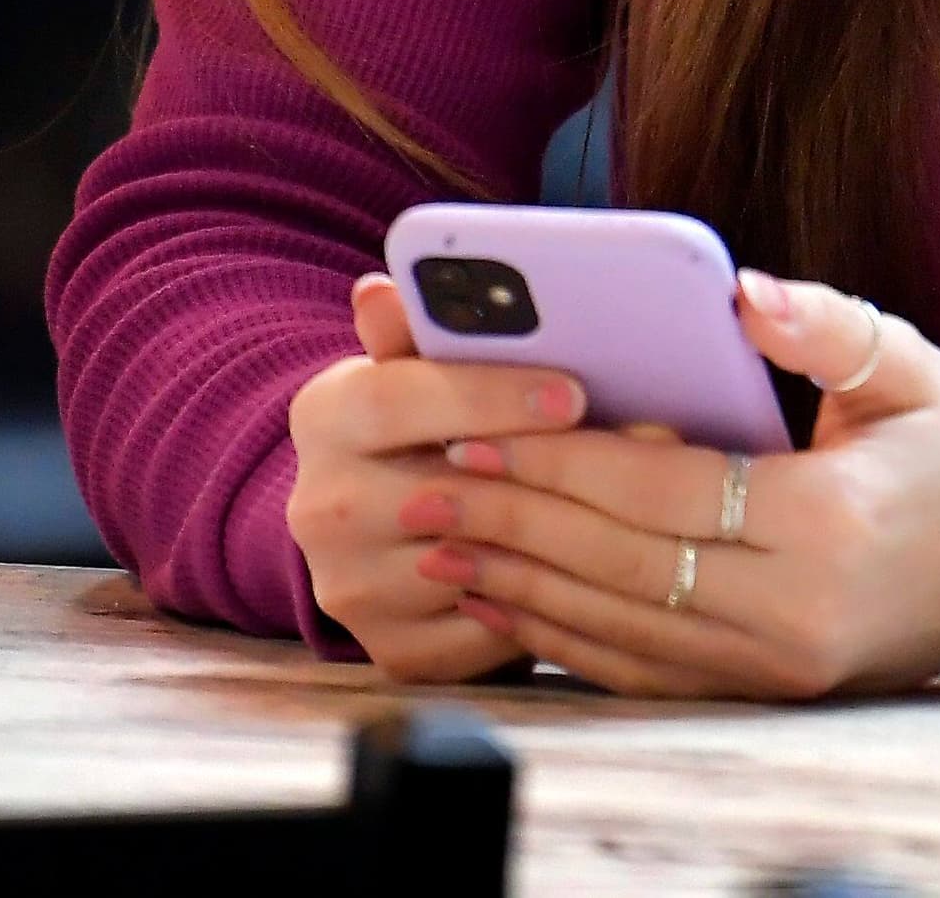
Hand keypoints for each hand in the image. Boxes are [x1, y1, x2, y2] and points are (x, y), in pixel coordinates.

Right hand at [282, 273, 594, 681]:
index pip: (396, 398)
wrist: (387, 521)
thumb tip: (382, 287)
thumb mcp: (421, 363)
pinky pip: (483, 631)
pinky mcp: (391, 651)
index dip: (488, 395)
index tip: (573, 392)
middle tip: (623, 455)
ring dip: (550, 540)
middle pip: (437, 489)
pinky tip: (583, 567)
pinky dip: (539, 600)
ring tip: (621, 507)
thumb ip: (417, 329)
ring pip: (468, 566)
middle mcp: (317, 508)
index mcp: (324, 415)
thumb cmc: (427, 420)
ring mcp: (349, 587)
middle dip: (536, 472)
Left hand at [387, 268, 939, 698]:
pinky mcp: (771, 691)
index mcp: (830, 523)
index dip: (561, 459)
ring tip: (437, 537)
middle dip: (512, 519)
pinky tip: (508, 598)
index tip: (474, 422)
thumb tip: (741, 290)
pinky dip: (566, 637)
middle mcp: (800, 613)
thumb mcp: (908, 362)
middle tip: (422, 480)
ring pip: (621, 629)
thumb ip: (821, 322)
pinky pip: (646, 671)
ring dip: (519, 584)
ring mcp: (783, 667)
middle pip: (622, 565)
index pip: (663, 491)